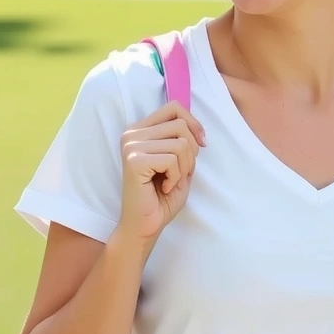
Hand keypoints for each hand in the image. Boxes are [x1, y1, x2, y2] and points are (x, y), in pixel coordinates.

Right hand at [116, 102, 206, 244]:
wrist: (144, 226)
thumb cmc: (161, 197)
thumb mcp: (179, 163)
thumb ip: (184, 142)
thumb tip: (197, 130)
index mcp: (140, 130)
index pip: (174, 107)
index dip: (193, 123)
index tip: (201, 145)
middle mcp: (132, 134)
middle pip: (180, 125)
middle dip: (191, 153)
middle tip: (179, 173)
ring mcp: (131, 146)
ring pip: (180, 143)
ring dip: (184, 167)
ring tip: (170, 181)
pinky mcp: (134, 161)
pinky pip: (172, 159)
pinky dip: (175, 176)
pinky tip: (163, 187)